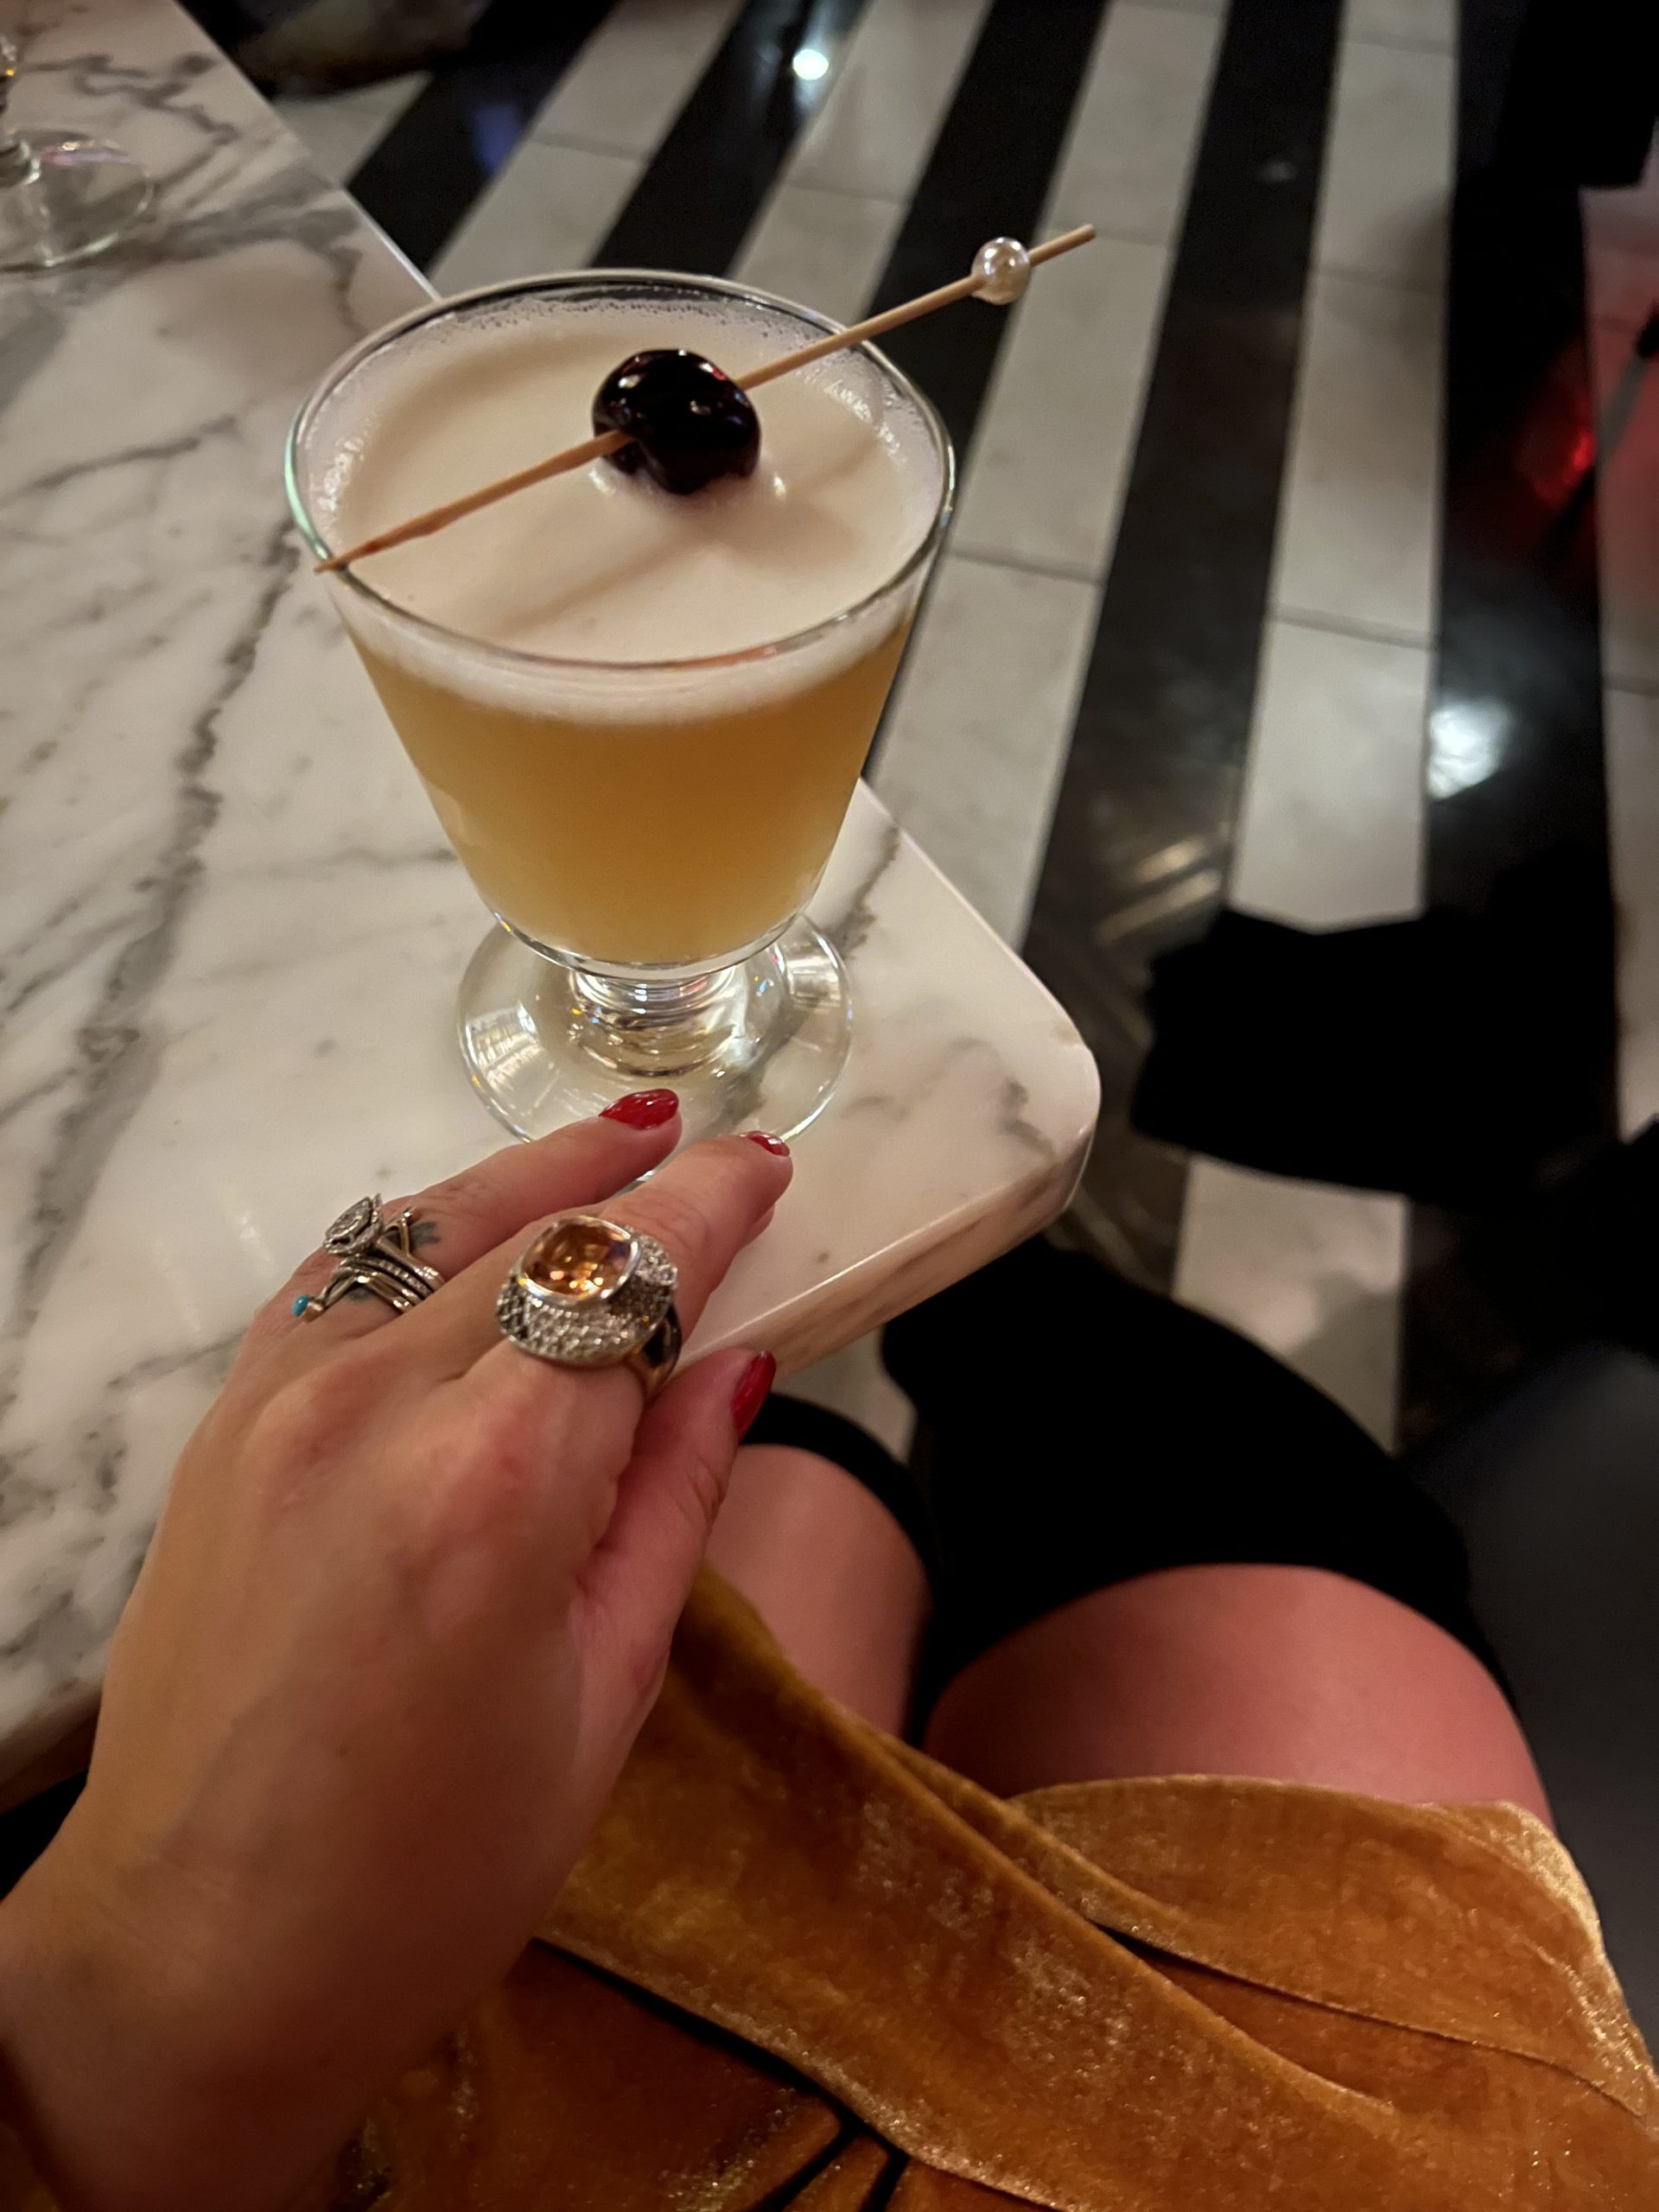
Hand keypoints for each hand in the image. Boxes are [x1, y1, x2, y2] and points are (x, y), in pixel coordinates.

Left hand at [0, 1102, 788, 2211]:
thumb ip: (671, 1501)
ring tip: (620, 1136)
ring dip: (535, 1175)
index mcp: (497, 1485)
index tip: (768, 1165)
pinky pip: (335, 1274)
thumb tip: (732, 1366)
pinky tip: (476, 1221)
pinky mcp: (222, 1425)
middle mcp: (376, 1403)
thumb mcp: (606, 1695)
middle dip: (642, 1189)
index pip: (625, 1281)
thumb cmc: (434, 1871)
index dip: (710, 1210)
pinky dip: (422, 1227)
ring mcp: (277, 1402)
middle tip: (721, 1155)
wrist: (198, 1956)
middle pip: (537, 1238)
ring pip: (428, 1228)